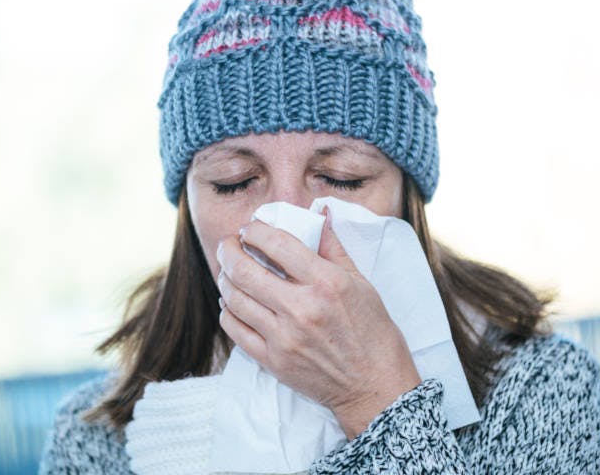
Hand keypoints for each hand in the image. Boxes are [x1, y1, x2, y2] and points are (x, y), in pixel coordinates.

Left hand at [216, 206, 421, 437]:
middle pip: (244, 270)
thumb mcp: (361, 282)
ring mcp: (283, 337)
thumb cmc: (373, 332)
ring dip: (224, 278)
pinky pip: (234, 328)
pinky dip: (227, 310)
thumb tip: (319, 212)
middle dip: (229, 249)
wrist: (374, 386)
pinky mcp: (272, 361)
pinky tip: (233, 302)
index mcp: (326, 283)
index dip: (256, 230)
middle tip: (229, 244)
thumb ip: (333, 246)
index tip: (251, 228)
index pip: (277, 244)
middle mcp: (302, 308)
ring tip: (228, 270)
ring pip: (233, 298)